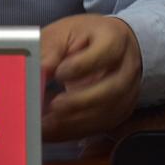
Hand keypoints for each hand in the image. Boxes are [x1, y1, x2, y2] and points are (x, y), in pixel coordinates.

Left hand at [40, 14, 142, 140]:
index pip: (104, 54)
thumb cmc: (85, 38)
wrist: (111, 47)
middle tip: (53, 105)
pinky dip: (72, 131)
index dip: (80, 66)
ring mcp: (126, 93)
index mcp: (115, 39)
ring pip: (106, 114)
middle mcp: (127, 68)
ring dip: (74, 122)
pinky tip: (50, 129)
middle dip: (80, 101)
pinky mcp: (118, 113)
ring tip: (45, 122)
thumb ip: (50, 49)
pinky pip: (97, 127)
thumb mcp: (64, 33)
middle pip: (112, 89)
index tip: (58, 73)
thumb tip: (37, 69)